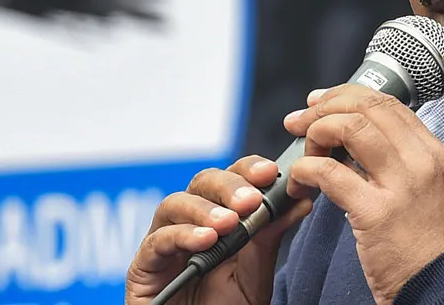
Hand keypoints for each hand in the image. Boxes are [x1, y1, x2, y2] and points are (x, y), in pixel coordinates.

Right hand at [125, 155, 312, 304]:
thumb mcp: (255, 273)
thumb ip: (269, 238)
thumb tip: (299, 202)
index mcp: (219, 218)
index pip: (231, 179)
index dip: (249, 169)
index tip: (271, 172)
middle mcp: (189, 223)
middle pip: (202, 183)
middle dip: (228, 186)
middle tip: (251, 200)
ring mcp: (164, 242)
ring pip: (175, 204)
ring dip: (204, 209)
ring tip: (228, 223)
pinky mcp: (143, 266)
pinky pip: (157, 240)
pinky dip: (182, 235)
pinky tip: (205, 240)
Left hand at [283, 84, 443, 304]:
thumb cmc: (433, 248)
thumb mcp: (430, 193)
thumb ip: (399, 164)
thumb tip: (353, 144)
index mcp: (435, 154)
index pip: (388, 104)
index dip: (348, 96)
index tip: (323, 102)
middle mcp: (422, 162)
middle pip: (368, 107)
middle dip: (327, 106)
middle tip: (301, 119)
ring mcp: (401, 186)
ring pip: (350, 128)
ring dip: (316, 131)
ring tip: (303, 150)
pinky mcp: (376, 213)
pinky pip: (330, 172)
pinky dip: (305, 169)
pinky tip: (299, 180)